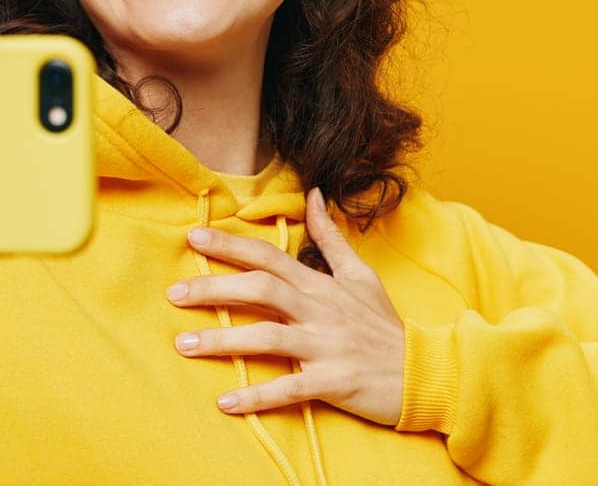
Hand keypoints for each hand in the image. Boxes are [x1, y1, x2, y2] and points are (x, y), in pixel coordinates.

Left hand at [169, 187, 406, 424]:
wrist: (424, 372)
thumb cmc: (384, 325)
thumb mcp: (361, 275)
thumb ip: (330, 238)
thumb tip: (314, 195)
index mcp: (321, 285)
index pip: (270, 257)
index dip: (230, 245)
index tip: (193, 237)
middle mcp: (319, 311)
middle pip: (261, 290)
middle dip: (214, 288)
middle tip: (173, 293)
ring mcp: (325, 346)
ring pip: (267, 337)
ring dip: (223, 340)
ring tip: (183, 344)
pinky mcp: (333, 382)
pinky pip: (289, 388)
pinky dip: (257, 396)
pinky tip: (225, 402)